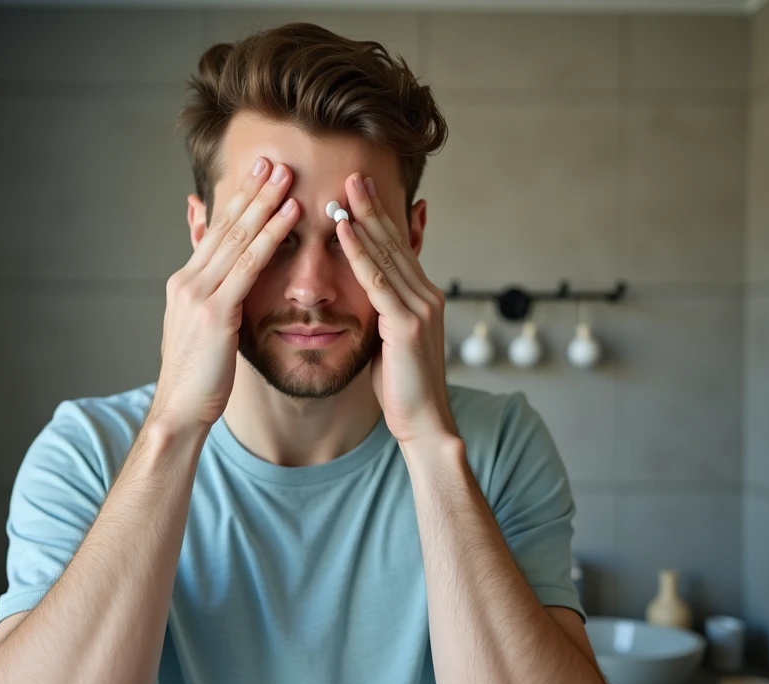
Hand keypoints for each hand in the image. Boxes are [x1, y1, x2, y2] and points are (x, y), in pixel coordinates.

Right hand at [150, 158, 299, 432]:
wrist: (179, 411)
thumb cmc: (197, 377)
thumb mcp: (199, 328)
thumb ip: (209, 296)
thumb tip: (221, 282)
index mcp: (185, 282)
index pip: (216, 232)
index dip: (238, 200)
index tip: (258, 174)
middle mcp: (188, 280)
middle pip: (225, 226)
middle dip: (251, 191)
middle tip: (274, 159)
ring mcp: (199, 294)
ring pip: (237, 238)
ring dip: (265, 203)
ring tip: (286, 176)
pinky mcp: (214, 311)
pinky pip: (249, 265)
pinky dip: (272, 236)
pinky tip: (290, 215)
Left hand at [336, 173, 456, 445]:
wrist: (422, 424)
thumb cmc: (401, 388)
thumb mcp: (391, 342)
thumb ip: (383, 313)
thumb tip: (367, 297)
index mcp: (423, 298)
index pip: (399, 249)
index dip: (379, 219)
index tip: (360, 192)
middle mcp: (427, 295)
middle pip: (396, 242)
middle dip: (373, 207)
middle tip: (353, 174)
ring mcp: (420, 308)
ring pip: (387, 254)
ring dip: (364, 219)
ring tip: (344, 190)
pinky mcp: (407, 324)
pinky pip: (377, 280)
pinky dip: (359, 251)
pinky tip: (342, 229)